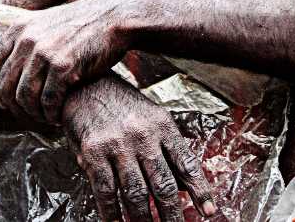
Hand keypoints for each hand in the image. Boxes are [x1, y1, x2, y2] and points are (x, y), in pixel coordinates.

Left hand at [0, 0, 136, 122]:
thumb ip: (25, 39)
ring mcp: (44, 53)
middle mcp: (27, 40)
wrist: (113, 16)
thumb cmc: (81, 24)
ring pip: (26, 96)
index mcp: (18, 29)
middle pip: (6, 85)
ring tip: (45, 117)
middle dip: (14, 106)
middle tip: (27, 115)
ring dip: (34, 113)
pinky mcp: (64, 66)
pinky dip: (51, 113)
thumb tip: (8, 64)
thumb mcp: (45, 22)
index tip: (6, 103)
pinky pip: (48, 101)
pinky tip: (58, 116)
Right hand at [64, 76, 215, 221]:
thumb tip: (184, 185)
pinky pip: (106, 191)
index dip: (199, 190)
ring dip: (143, 219)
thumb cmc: (123, 106)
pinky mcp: (94, 154)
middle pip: (163, 185)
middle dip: (171, 214)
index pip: (186, 164)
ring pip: (136, 193)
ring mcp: (117, 145)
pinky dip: (112, 213)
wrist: (86, 86)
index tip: (208, 211)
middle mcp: (143, 136)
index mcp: (163, 126)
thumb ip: (167, 149)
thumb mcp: (152, 118)